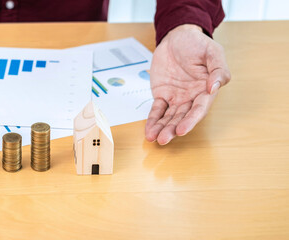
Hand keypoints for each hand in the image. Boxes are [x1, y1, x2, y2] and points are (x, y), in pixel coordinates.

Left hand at [145, 24, 230, 144]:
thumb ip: (218, 69)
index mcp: (206, 90)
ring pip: (169, 117)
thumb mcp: (212, 51)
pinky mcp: (162, 94)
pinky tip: (149, 130)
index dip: (191, 120)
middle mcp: (192, 97)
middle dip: (173, 129)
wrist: (177, 36)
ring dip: (162, 128)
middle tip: (163, 139)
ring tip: (154, 138)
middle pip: (182, 117)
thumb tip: (214, 87)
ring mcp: (176, 97)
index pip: (199, 109)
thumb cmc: (197, 44)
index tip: (182, 130)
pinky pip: (157, 110)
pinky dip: (152, 120)